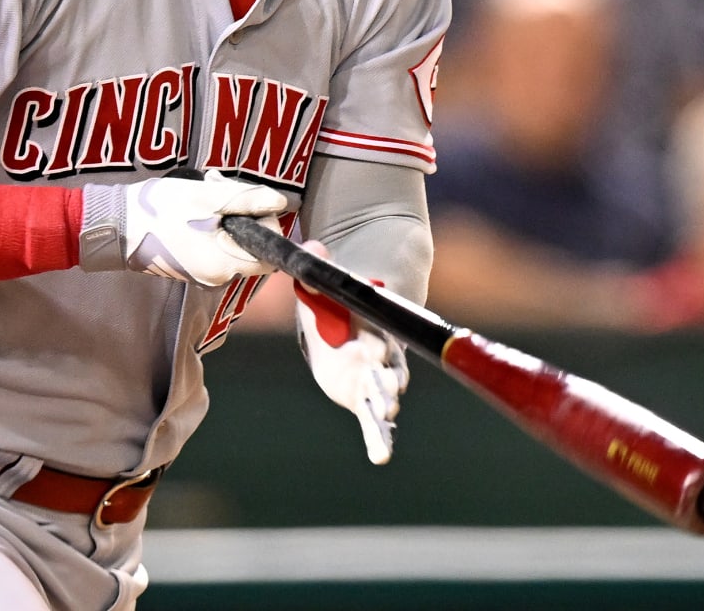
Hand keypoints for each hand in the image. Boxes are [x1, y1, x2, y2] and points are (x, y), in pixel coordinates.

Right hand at [104, 169, 286, 286]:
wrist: (116, 225)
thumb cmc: (160, 210)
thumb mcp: (208, 198)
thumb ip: (247, 201)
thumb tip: (280, 203)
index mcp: (225, 265)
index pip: (268, 254)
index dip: (266, 225)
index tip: (248, 202)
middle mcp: (218, 277)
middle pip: (249, 246)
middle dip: (242, 215)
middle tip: (219, 190)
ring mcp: (203, 273)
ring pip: (231, 242)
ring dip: (225, 216)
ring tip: (203, 194)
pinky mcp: (191, 265)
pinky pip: (214, 245)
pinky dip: (210, 225)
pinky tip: (193, 206)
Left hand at [294, 241, 408, 463]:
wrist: (356, 316)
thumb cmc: (339, 300)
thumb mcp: (328, 285)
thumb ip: (321, 270)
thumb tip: (314, 247)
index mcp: (373, 326)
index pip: (381, 336)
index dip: (380, 345)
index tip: (379, 354)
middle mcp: (380, 356)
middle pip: (386, 371)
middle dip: (386, 383)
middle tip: (388, 397)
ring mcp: (372, 380)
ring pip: (382, 396)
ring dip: (383, 408)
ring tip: (385, 420)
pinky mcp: (361, 397)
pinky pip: (371, 419)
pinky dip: (378, 436)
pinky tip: (381, 456)